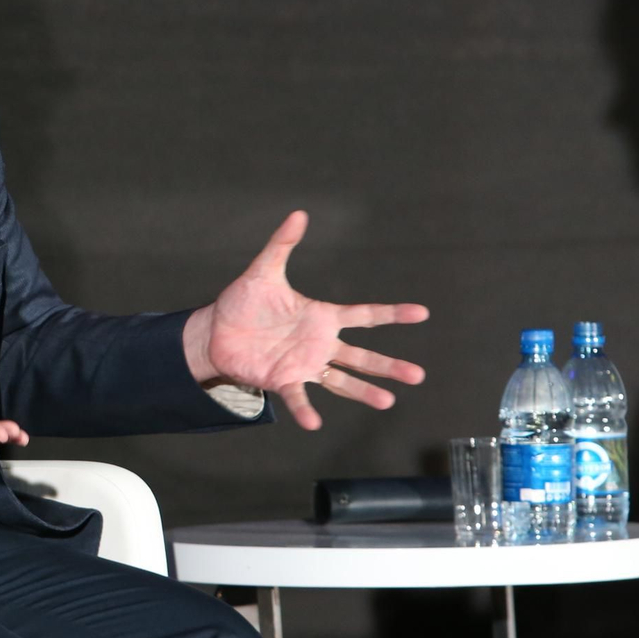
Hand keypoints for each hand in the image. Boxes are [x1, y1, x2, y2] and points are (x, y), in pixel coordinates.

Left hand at [183, 211, 428, 431]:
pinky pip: (298, 396)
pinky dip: (305, 410)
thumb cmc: (243, 302)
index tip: (422, 313)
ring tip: (387, 402)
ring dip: (363, 391)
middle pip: (361, 356)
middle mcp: (319, 343)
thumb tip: (299, 214)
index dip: (393, 314)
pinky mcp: (282, 379)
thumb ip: (282, 244)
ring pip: (341, 380)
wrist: (216, 330)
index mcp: (321, 316)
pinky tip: (314, 424)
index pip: (364, 315)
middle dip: (388, 366)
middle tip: (418, 375)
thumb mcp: (263, 270)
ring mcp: (304, 364)